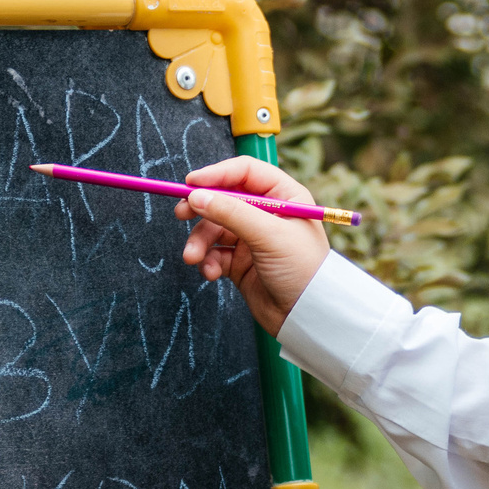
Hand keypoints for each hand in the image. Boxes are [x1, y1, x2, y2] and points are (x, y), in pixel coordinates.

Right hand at [177, 157, 334, 336]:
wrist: (307, 316)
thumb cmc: (302, 269)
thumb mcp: (268, 234)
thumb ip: (231, 212)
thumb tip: (196, 196)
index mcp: (284, 195)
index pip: (245, 172)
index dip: (217, 174)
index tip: (191, 184)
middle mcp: (267, 213)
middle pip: (224, 198)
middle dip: (201, 208)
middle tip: (180, 213)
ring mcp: (252, 237)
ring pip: (214, 229)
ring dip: (200, 242)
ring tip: (193, 257)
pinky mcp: (241, 262)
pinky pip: (215, 253)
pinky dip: (208, 261)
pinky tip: (211, 273)